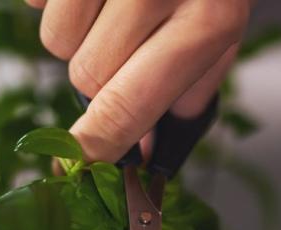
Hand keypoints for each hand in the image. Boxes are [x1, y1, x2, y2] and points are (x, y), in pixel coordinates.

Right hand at [23, 0, 251, 161]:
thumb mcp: (224, 23)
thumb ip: (191, 90)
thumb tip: (144, 149)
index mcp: (207, 19)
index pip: (127, 106)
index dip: (94, 145)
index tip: (74, 161)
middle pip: (85, 77)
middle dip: (100, 74)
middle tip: (128, 42)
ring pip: (56, 39)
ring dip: (77, 32)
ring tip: (112, 1)